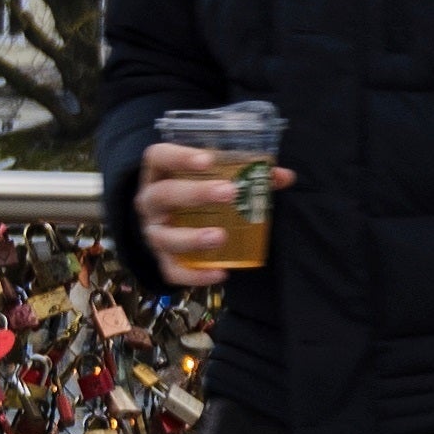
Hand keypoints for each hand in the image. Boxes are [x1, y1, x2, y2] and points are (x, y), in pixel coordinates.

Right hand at [137, 139, 252, 269]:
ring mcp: (153, 232)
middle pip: (164, 195)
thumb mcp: (210, 178)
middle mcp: (150, 202)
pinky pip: (173, 271)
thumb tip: (283, 176)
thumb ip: (246, 174)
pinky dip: (195, 276)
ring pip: (165, 237)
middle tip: (228, 193)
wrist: (165, 225)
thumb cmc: (192, 194)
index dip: (179, 157)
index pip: (159, 157)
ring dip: (193, 238)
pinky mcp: (161, 260)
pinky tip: (220, 273)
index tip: (208, 160)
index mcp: (159, 174)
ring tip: (220, 236)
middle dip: (195, 193)